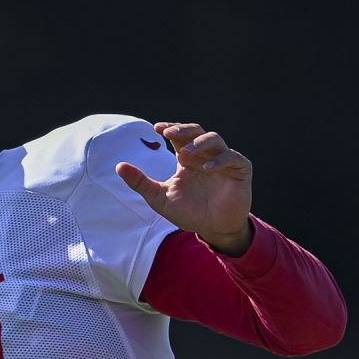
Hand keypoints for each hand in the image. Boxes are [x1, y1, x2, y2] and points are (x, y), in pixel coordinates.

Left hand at [116, 121, 253, 255]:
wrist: (213, 230)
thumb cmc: (188, 212)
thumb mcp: (160, 198)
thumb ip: (141, 182)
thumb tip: (118, 166)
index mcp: (187, 159)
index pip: (180, 137)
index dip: (171, 129)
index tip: (157, 128)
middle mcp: (205, 156)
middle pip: (197, 132)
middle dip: (183, 130)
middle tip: (168, 133)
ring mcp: (224, 161)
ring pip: (215, 140)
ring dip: (200, 143)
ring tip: (185, 152)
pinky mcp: (240, 170)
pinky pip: (233, 158)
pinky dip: (220, 160)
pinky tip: (206, 168)